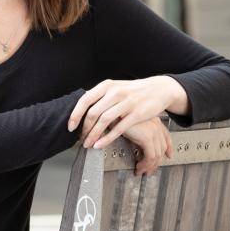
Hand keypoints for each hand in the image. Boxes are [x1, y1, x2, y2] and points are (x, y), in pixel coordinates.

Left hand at [67, 76, 184, 149]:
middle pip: (93, 112)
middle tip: (81, 139)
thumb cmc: (135, 91)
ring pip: (104, 121)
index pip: (85, 100)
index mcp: (107, 86)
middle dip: (84, 129)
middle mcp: (115, 92)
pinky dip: (107, 138)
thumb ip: (101, 96)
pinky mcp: (136, 113)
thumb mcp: (116, 87)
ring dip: (93, 135)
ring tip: (88, 144)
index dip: (76, 114)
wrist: (158, 89)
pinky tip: (100, 145)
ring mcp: (126, 102)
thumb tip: (83, 108)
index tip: (70, 126)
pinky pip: (118, 128)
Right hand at [122, 117, 172, 175]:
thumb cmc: (117, 116)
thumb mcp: (131, 124)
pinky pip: (150, 157)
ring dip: (149, 166)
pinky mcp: (147, 138)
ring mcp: (153, 131)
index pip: (166, 136)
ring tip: (142, 171)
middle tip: (149, 169)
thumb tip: (140, 148)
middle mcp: (155, 124)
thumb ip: (139, 133)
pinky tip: (138, 167)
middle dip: (157, 161)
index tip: (169, 155)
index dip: (169, 147)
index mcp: (153, 119)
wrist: (112, 112)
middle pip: (162, 148)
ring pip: (157, 155)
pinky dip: (145, 165)